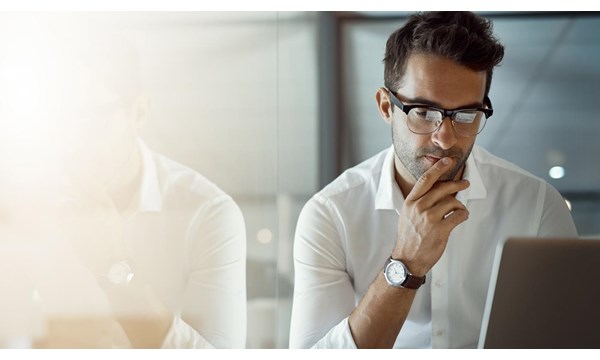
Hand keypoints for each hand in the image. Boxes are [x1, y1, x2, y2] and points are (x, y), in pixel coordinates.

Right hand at [393, 157, 469, 275]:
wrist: (407, 259)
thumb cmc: (409, 238)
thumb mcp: (407, 215)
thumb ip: (419, 202)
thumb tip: (438, 191)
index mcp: (410, 202)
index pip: (425, 180)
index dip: (437, 168)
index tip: (446, 161)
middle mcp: (419, 207)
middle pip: (442, 188)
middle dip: (457, 184)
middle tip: (465, 183)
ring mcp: (430, 218)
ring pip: (453, 202)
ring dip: (460, 205)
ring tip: (459, 211)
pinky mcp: (441, 229)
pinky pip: (459, 215)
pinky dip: (463, 215)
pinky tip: (460, 218)